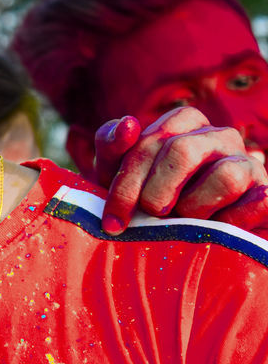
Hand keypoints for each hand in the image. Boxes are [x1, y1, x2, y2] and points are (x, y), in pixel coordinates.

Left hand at [95, 107, 267, 236]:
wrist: (187, 239)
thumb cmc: (143, 199)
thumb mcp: (116, 173)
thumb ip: (112, 145)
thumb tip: (129, 124)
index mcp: (184, 123)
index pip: (153, 138)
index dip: (128, 181)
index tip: (113, 221)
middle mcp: (220, 136)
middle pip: (183, 151)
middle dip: (156, 192)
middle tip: (149, 216)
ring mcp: (248, 163)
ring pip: (226, 176)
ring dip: (195, 207)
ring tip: (184, 221)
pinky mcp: (266, 194)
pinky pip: (257, 203)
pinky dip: (229, 222)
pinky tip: (213, 229)